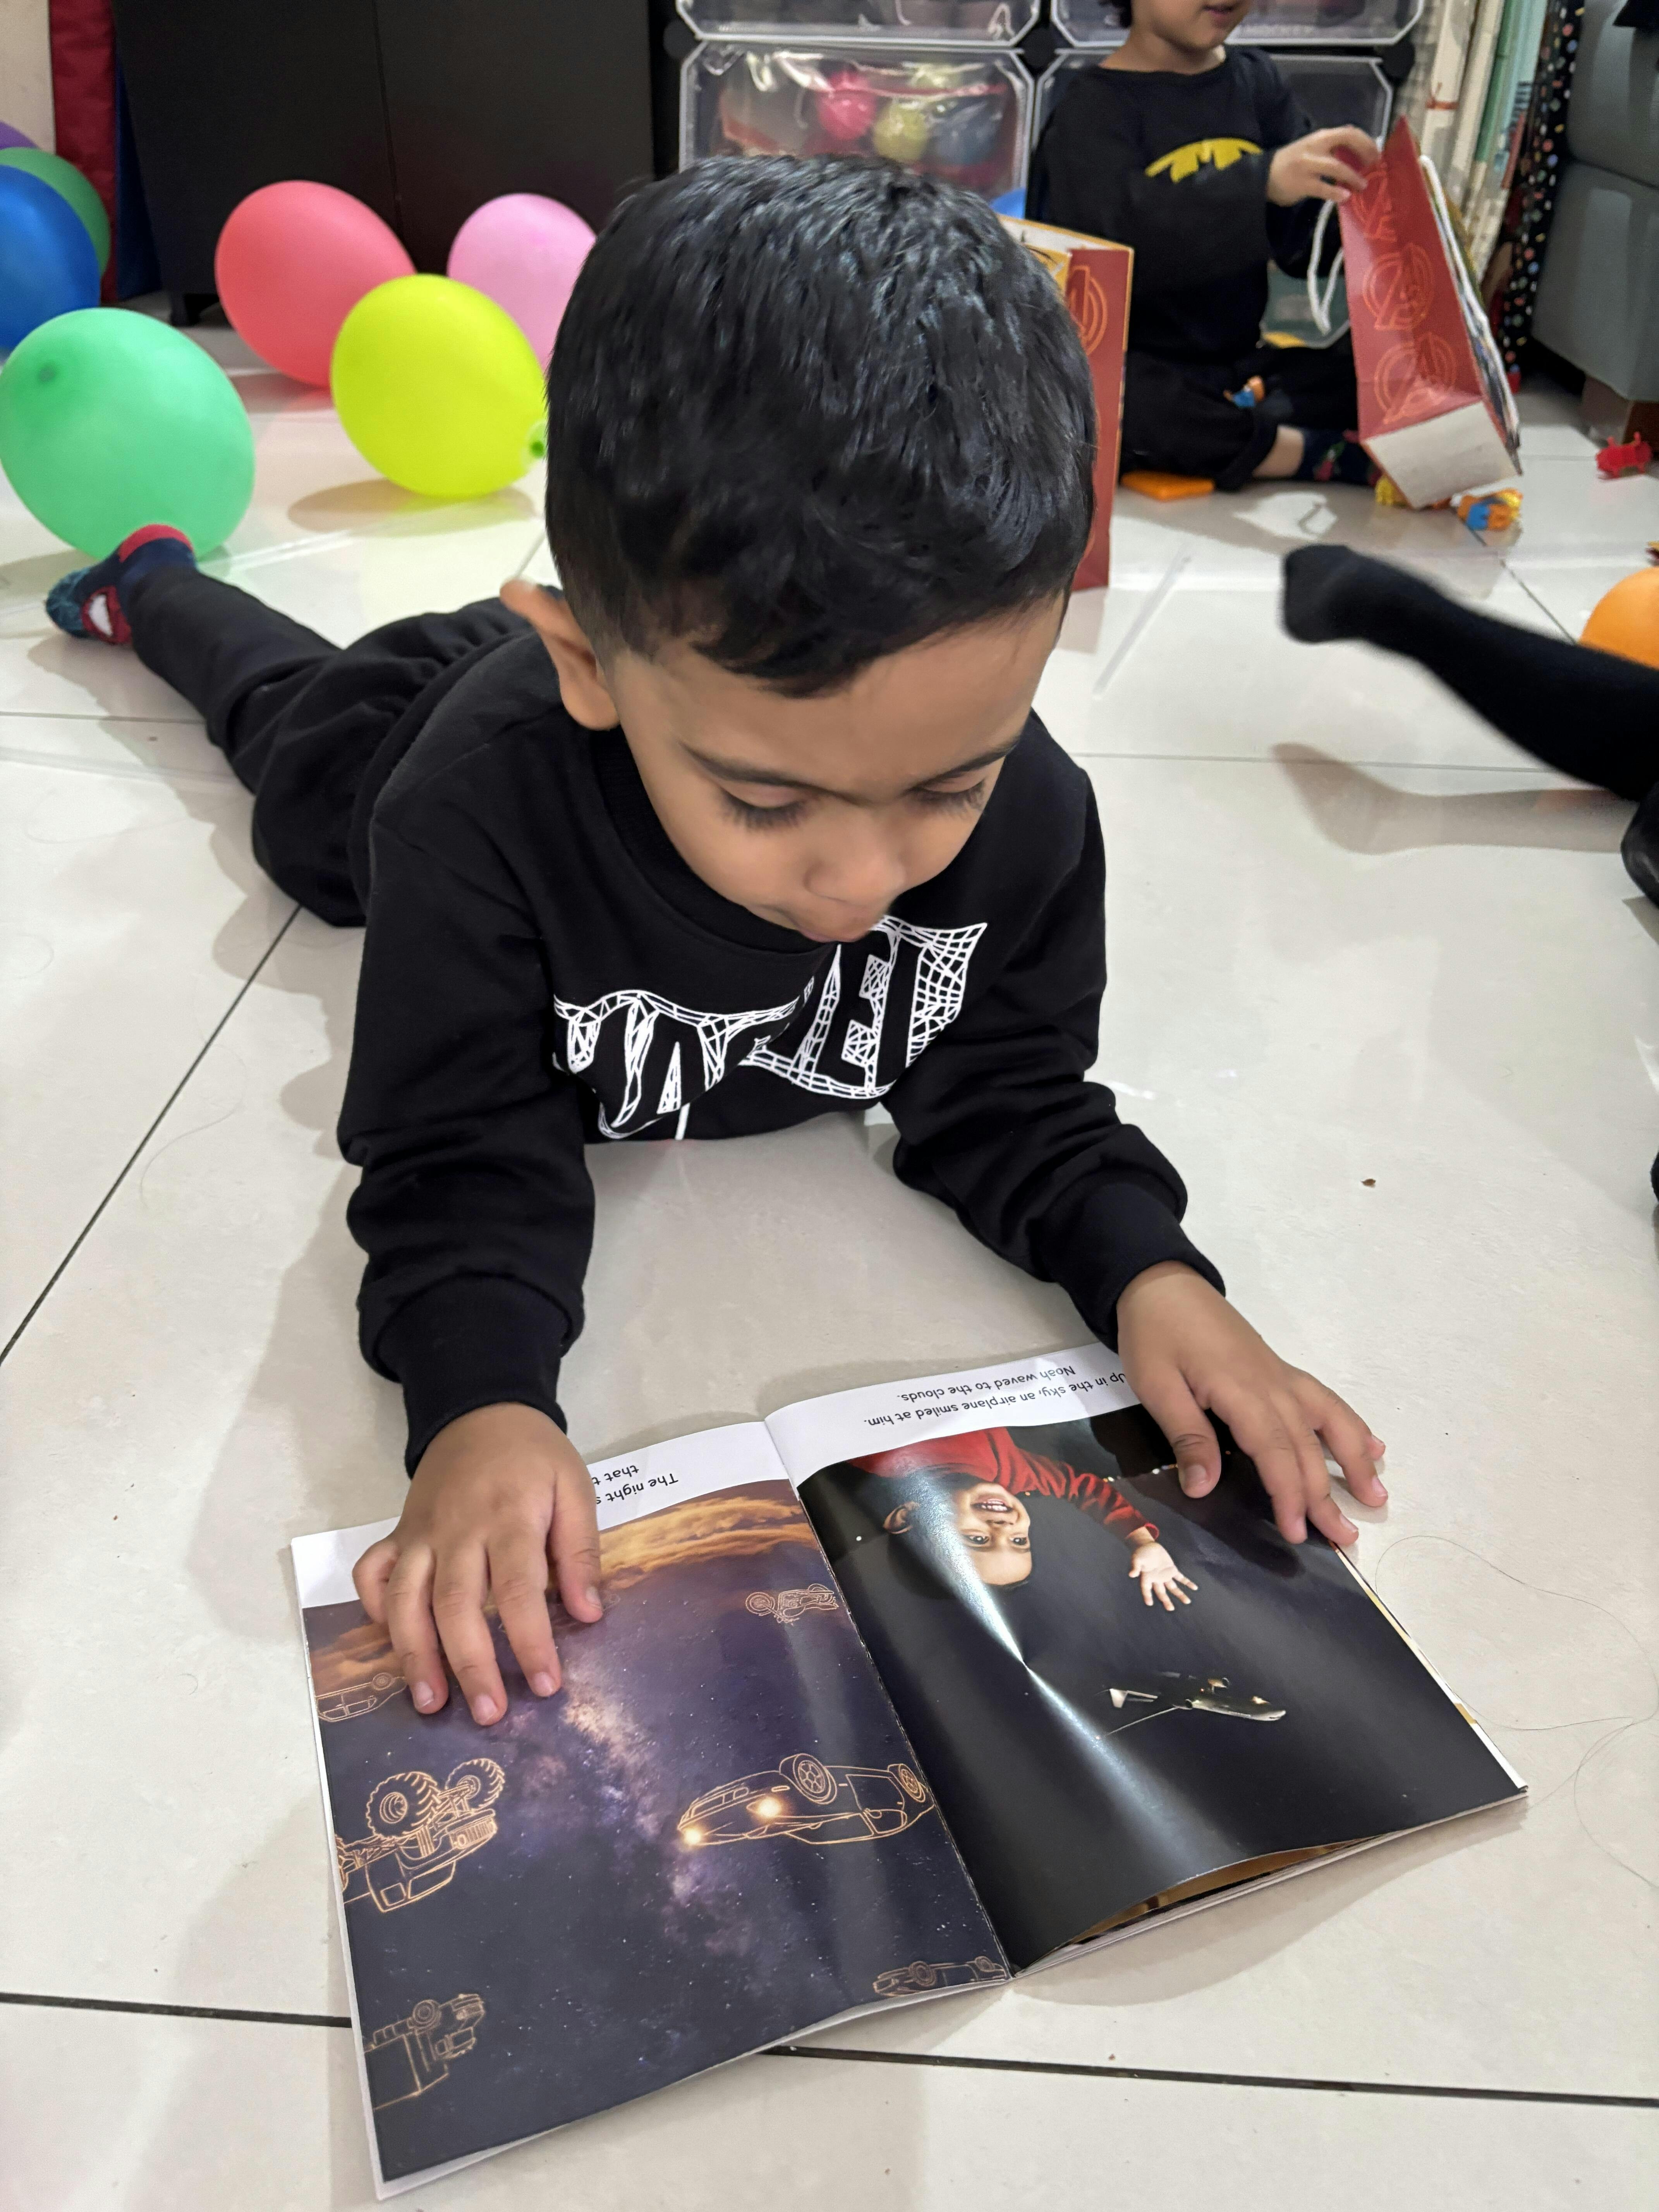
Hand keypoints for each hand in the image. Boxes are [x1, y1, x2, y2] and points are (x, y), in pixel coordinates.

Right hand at [353, 1403, 603, 1726]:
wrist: (482, 1410)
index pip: (518, 1589)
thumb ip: (580, 1551)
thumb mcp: (575, 1489)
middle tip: (489, 1714)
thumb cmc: (535, 1457)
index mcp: (510, 1518)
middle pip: (456, 1604)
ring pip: (406, 1599)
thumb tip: (588, 1613)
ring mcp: (421, 1533)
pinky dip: (374, 1608)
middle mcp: (458, 1530)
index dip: (529, 1641)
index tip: (546, 1685)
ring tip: (430, 1703)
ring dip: (414, 1654)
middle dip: (471, 1664)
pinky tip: (389, 1640)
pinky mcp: (398, 1533)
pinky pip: (372, 1573)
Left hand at [1116, 1263, 1386, 1547]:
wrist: (1162, 1283)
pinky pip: (1324, 1400)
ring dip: (1355, 1460)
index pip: (1276, 1452)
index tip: (1298, 1532)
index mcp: (1241, 1391)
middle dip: (1326, 1495)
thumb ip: (1186, 1436)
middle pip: (1307, 1446)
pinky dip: (1351, 1424)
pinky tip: (1372, 1445)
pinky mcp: (1280, 1370)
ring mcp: (1280, 1376)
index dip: (1289, 1494)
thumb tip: (1204, 1488)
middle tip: (1345, 1539)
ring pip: (1329, 1421)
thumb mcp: (1157, 1385)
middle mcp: (1272, 1385)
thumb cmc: (1155, 1334)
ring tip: (1376, 1497)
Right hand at [1126, 1540, 1196, 1611]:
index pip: (1146, 1589)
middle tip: (1170, 1608)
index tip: (1149, 1603)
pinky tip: (1194, 1588)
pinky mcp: (1172, 1570)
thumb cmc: (1141, 1553)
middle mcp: (1156, 1579)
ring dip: (1180, 1594)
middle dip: (1166, 1600)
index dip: (1147, 1596)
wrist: (1148, 1546)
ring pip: (1173, 1587)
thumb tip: (1131, 1574)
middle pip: (1161, 1592)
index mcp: (1147, 1578)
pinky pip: (1180, 1578)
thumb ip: (1135, 1566)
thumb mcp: (1137, 1558)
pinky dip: (1187, 1582)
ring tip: (1187, 1601)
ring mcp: (1165, 1576)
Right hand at [1268, 127, 1378, 206]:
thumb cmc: (1292, 162)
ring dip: (1353, 176)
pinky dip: (1336, 193)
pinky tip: (1345, 196)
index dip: (1366, 141)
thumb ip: (1332, 144)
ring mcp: (1308, 165)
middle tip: (1373, 166)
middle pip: (1346, 141)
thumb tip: (1354, 140)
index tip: (1376, 153)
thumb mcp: (1312, 146)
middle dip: (1364, 152)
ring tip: (1362, 185)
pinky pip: (1323, 188)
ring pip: (1336, 167)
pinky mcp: (1301, 184)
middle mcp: (1315, 146)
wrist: (1264, 176)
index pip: (1349, 132)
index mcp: (1320, 136)